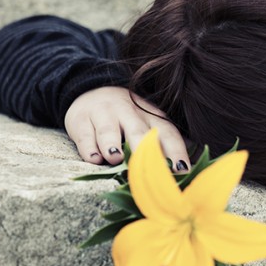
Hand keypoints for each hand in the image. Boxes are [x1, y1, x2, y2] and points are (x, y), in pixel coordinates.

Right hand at [64, 86, 189, 170]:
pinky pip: (85, 135)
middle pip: (139, 131)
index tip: (181, 170)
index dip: (176, 151)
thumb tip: (184, 174)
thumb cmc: (127, 119)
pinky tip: (93, 158)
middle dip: (144, 148)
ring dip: (112, 144)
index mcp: (151, 117)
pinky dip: (89, 148)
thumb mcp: (147, 125)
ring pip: (109, 130)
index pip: (167, 133)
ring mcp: (104, 114)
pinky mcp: (80, 119)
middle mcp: (129, 113)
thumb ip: (163, 146)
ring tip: (115, 158)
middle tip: (148, 167)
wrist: (91, 91)